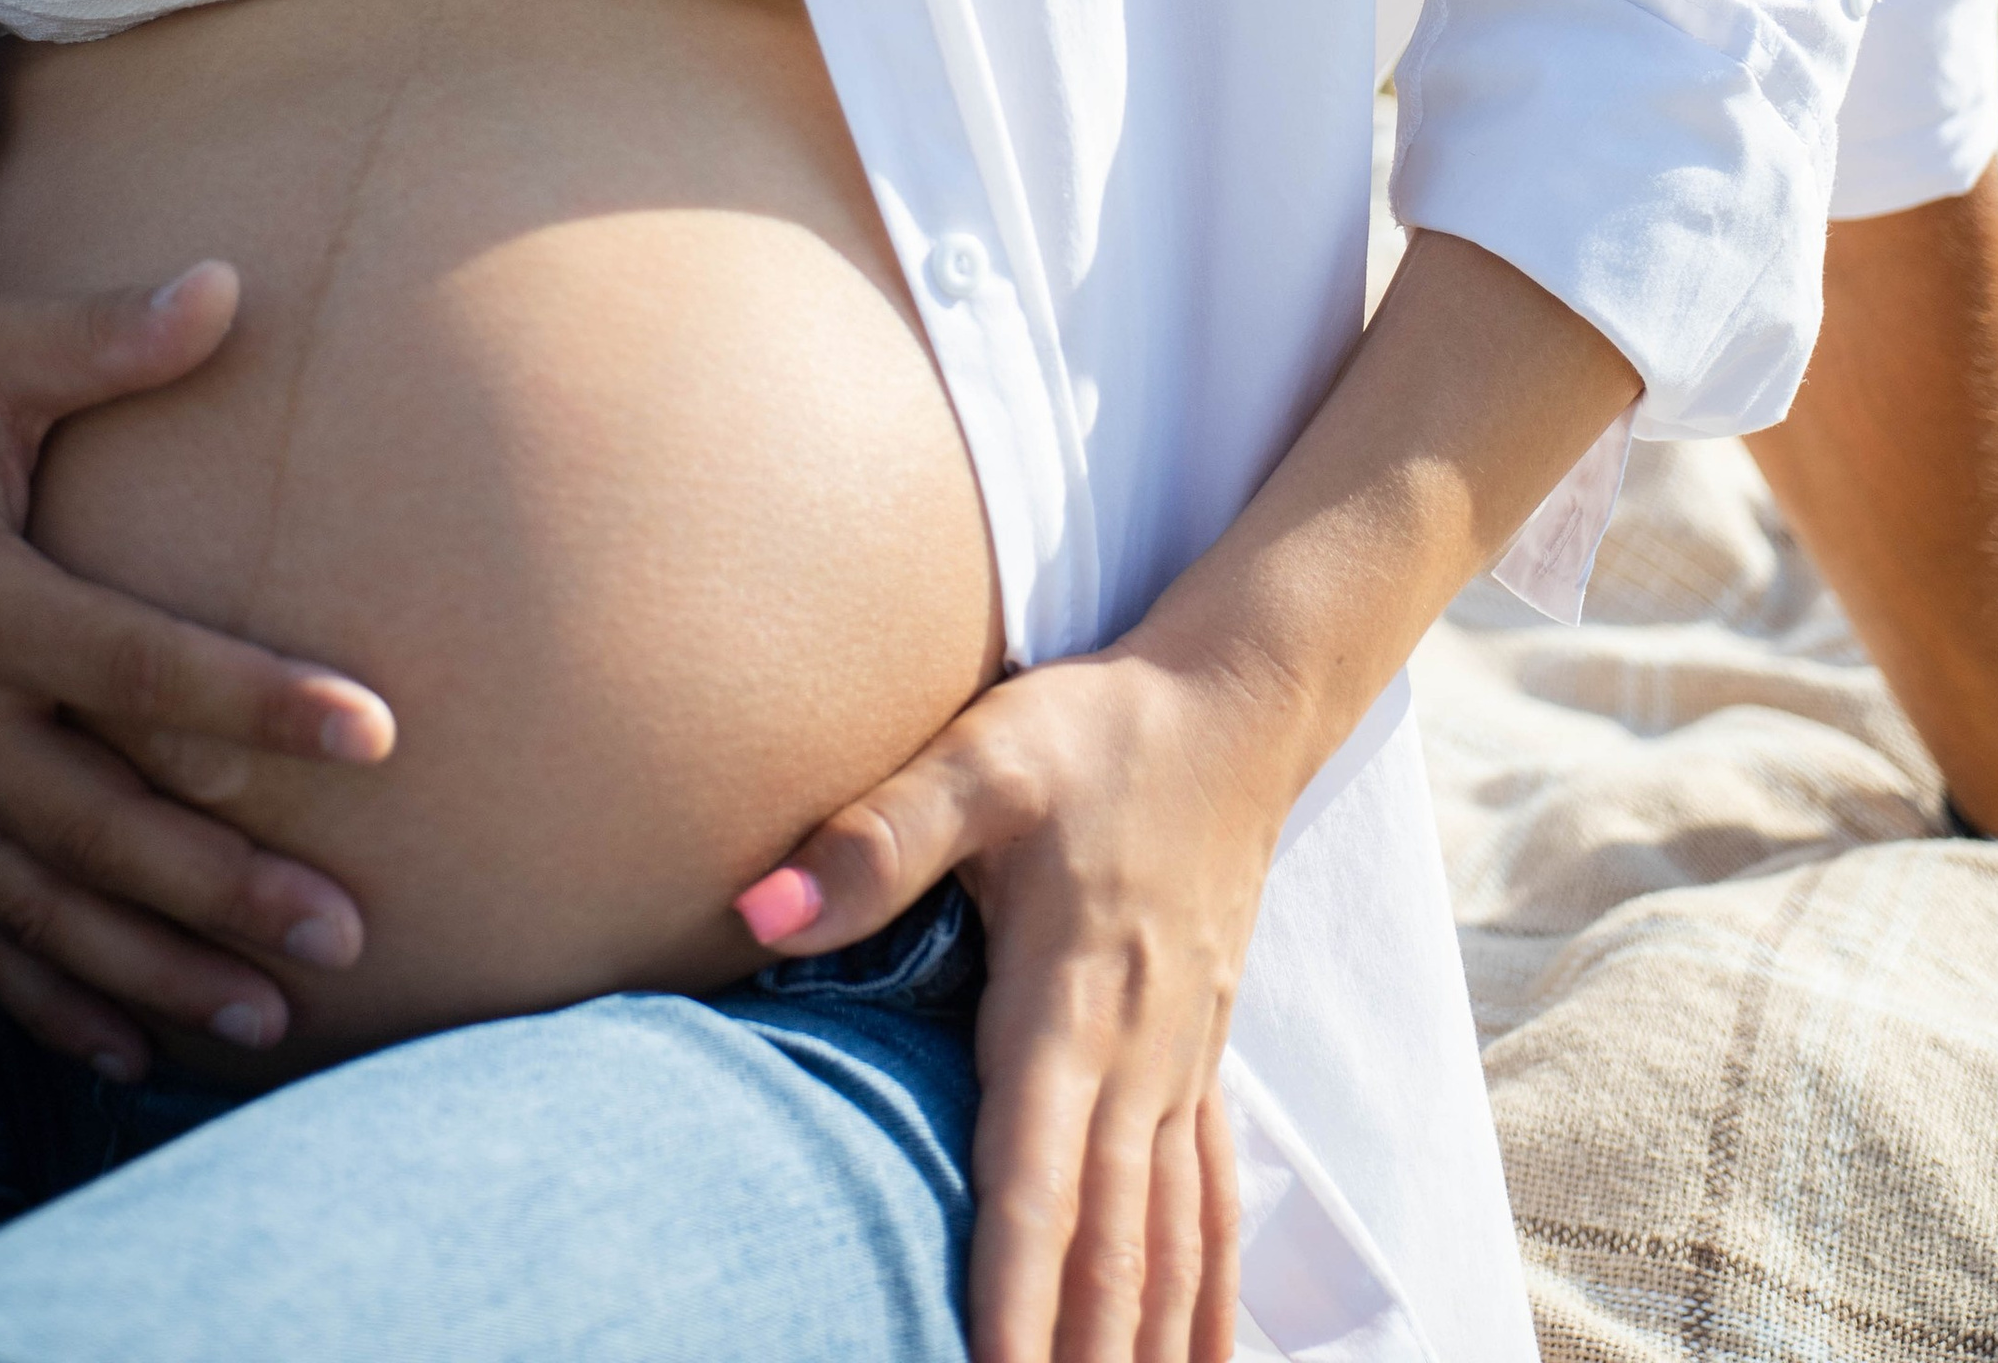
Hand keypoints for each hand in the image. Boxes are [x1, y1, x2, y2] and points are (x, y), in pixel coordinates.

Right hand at [0, 257, 394, 1077]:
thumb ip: (108, 336)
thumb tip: (232, 284)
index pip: (139, 666)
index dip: (258, 702)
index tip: (377, 732)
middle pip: (100, 824)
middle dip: (226, 887)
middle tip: (350, 934)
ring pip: (38, 905)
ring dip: (153, 968)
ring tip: (270, 1020)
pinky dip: (43, 997)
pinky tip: (125, 1049)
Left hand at [737, 648, 1277, 1362]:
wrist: (1238, 702)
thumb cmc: (1100, 730)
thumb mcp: (984, 754)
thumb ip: (878, 838)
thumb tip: (759, 913)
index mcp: (1068, 1000)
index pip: (1034, 1183)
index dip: (1013, 1300)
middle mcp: (1135, 1056)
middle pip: (1108, 1246)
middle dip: (1080, 1357)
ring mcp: (1179, 1064)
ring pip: (1167, 1243)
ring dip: (1147, 1344)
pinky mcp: (1203, 1056)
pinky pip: (1211, 1202)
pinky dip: (1208, 1294)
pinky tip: (1204, 1360)